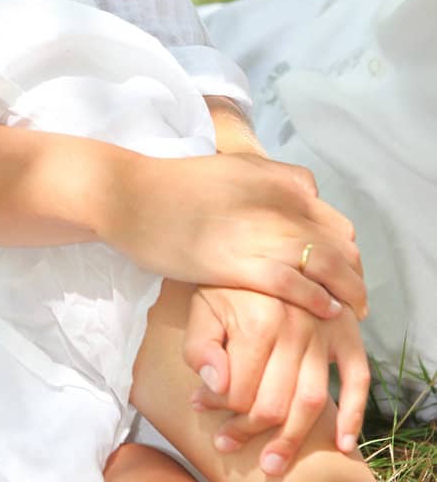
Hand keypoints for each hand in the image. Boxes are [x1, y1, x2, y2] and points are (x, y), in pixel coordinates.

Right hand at [109, 148, 367, 321]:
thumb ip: (270, 181)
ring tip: (352, 310)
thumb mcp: (232, 169)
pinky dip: (319, 300)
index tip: (343, 266)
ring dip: (348, 290)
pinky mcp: (241, 264)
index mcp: (276, 179)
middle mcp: (277, 203)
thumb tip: (302, 195)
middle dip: (352, 271)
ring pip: (327, 266)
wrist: (129, 197)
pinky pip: (296, 285)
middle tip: (352, 293)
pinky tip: (327, 312)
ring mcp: (262, 233)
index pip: (333, 219)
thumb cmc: (173, 186)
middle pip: (339, 243)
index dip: (345, 247)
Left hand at [181, 284, 369, 473]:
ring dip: (292, 439)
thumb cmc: (228, 282)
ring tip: (272, 464)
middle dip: (248, 431)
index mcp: (258, 322)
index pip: (239, 388)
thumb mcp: (202, 305)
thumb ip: (200, 346)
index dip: (217, 406)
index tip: (200, 409)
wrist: (264, 245)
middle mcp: (296, 330)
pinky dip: (352, 414)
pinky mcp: (347, 335)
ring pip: (311, 401)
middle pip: (273, 402)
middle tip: (226, 444)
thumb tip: (213, 387)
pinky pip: (357, 380)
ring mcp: (326, 334)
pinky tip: (340, 444)